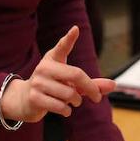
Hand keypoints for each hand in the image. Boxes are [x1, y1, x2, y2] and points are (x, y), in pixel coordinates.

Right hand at [0, 27, 115, 122]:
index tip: (76, 29)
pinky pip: (61, 106)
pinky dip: (67, 111)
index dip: (69, 38)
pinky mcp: (35, 98)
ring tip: (71, 101)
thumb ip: (91, 83)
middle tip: (96, 96)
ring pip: (70, 94)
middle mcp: (44, 68)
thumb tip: (114, 85)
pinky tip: (64, 109)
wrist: (25, 100)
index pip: (62, 47)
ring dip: (76, 101)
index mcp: (53, 59)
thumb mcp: (70, 82)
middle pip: (76, 75)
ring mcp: (38, 82)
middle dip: (90, 88)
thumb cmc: (53, 87)